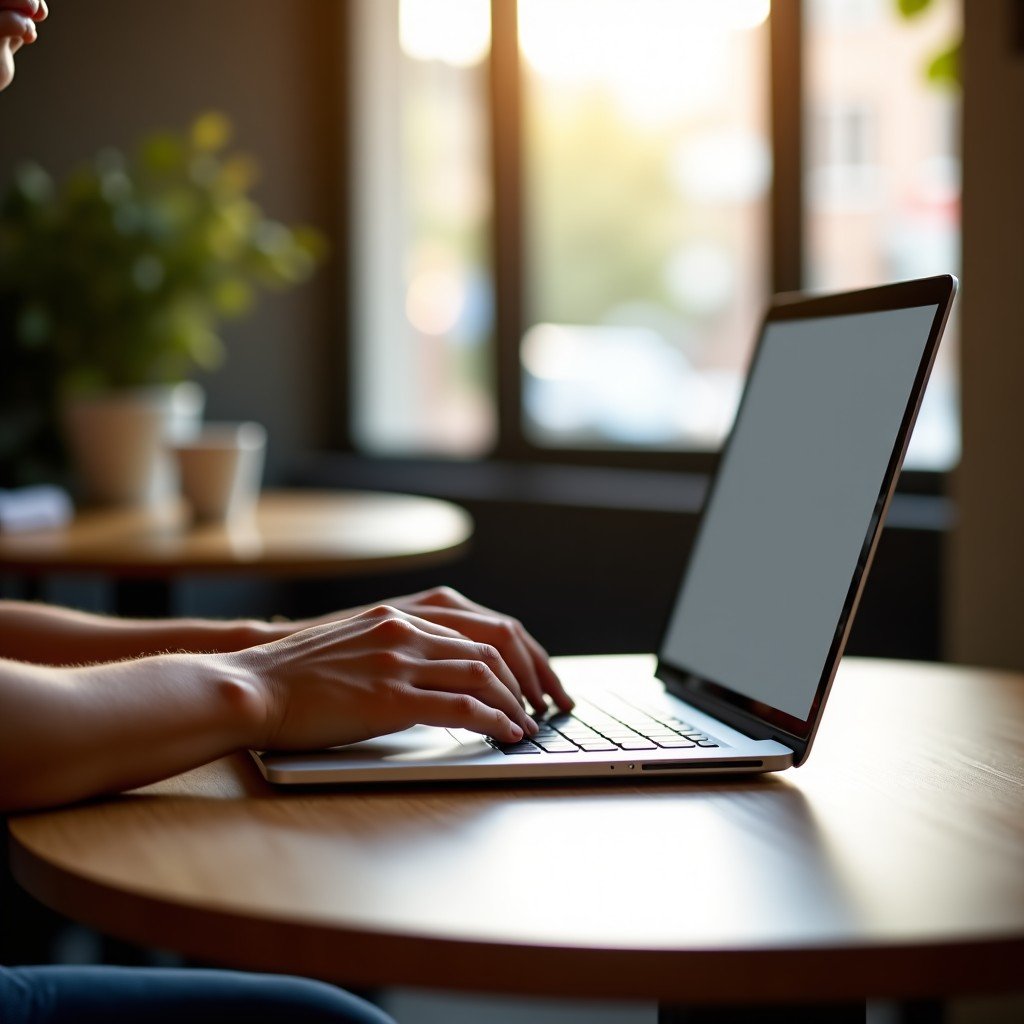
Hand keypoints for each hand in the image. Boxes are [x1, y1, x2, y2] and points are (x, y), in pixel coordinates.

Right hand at [236, 603, 542, 750]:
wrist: (253, 686)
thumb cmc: (296, 676)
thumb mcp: (354, 646)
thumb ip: (395, 650)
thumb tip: (433, 674)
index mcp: (399, 618)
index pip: (476, 631)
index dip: (513, 658)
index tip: (530, 681)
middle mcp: (405, 632)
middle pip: (490, 649)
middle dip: (527, 679)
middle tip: (544, 704)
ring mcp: (397, 662)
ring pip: (481, 676)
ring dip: (514, 703)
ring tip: (528, 725)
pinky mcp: (389, 699)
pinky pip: (459, 707)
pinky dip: (492, 721)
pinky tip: (506, 733)